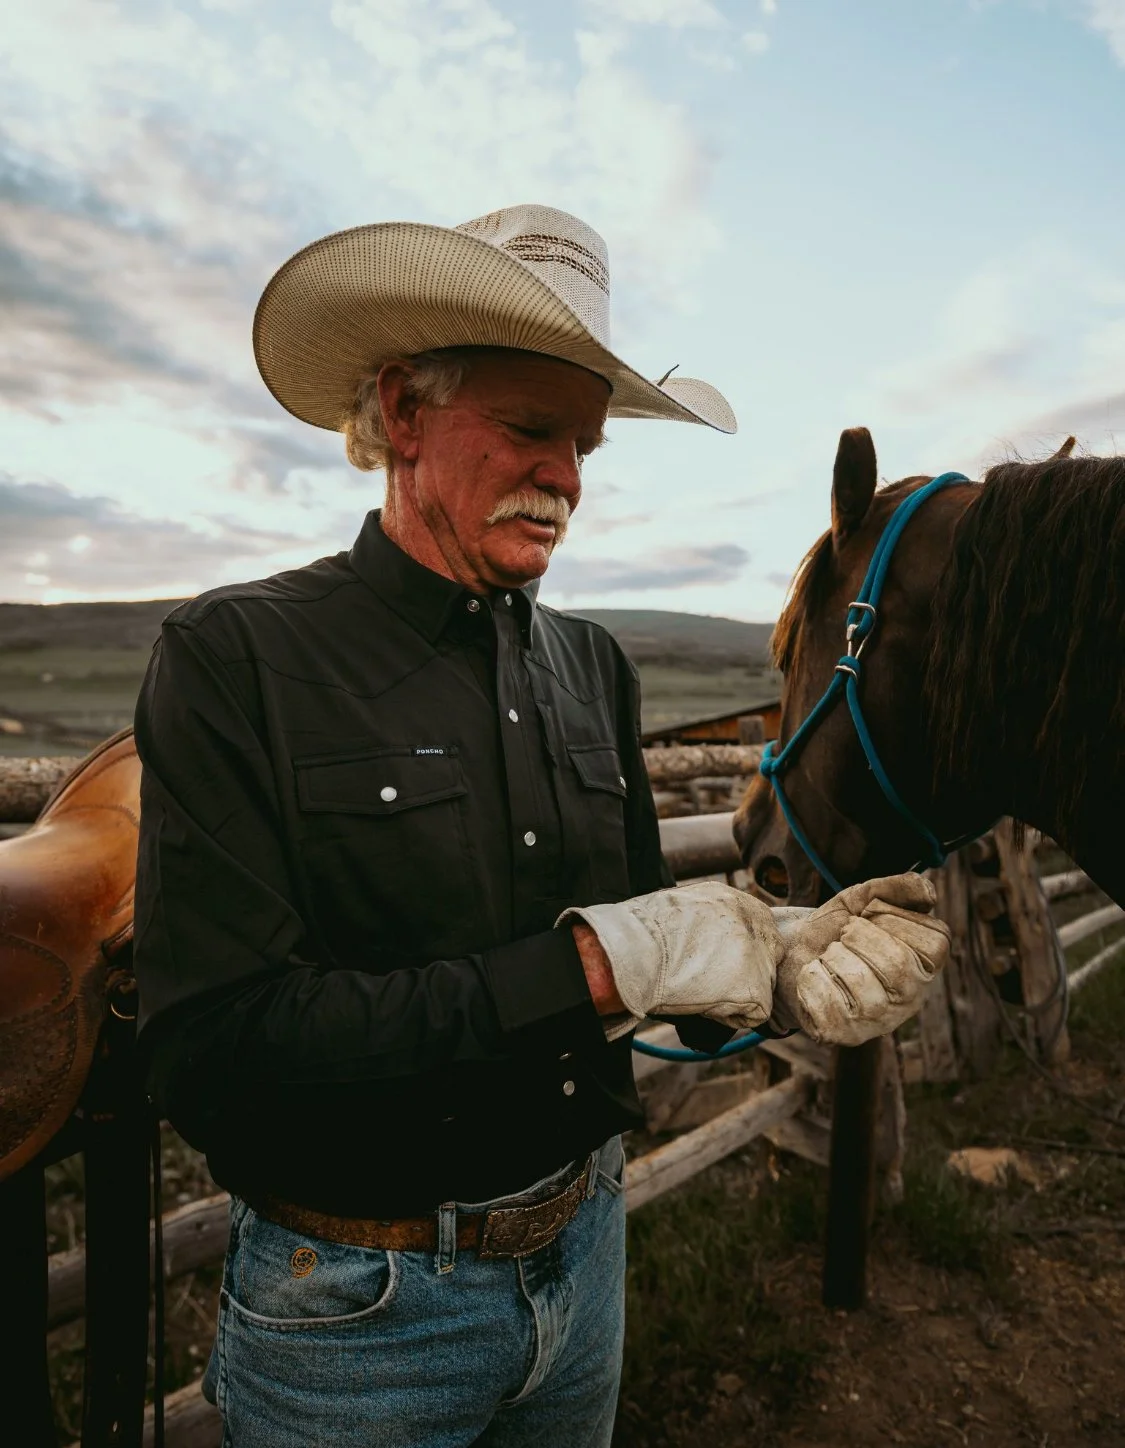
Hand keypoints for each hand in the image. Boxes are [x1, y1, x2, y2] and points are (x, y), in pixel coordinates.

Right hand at [559, 882, 783, 1036]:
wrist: (634, 952)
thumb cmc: (641, 935)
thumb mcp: (679, 909)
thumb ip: (704, 920)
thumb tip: (705, 941)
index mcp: (732, 899)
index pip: (760, 928)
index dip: (745, 951)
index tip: (727, 963)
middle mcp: (752, 922)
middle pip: (769, 956)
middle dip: (749, 972)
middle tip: (715, 983)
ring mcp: (758, 956)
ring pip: (763, 986)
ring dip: (738, 995)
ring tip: (703, 993)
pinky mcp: (756, 989)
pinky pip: (756, 1014)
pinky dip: (733, 1017)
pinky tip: (708, 1007)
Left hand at [771, 874, 949, 1045]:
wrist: (788, 951)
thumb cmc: (833, 928)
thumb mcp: (863, 898)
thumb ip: (897, 888)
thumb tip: (930, 895)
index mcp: (925, 964)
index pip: (933, 942)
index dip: (891, 918)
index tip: (867, 917)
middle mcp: (911, 998)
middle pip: (899, 965)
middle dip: (859, 937)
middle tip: (843, 935)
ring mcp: (879, 1021)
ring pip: (863, 985)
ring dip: (834, 957)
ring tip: (828, 955)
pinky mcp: (844, 1034)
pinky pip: (830, 1006)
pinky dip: (812, 979)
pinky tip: (812, 975)